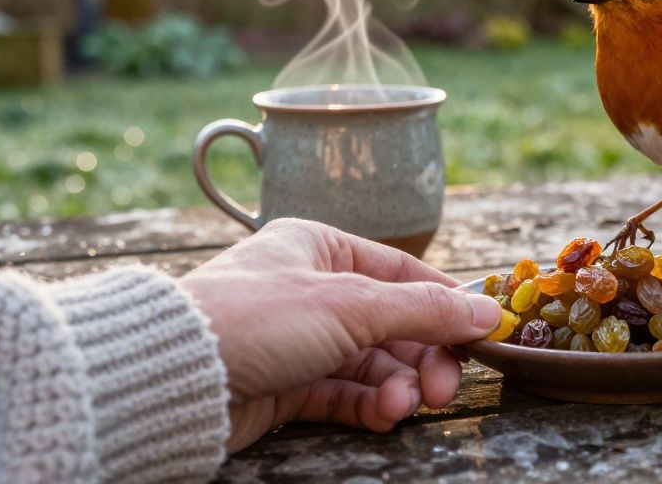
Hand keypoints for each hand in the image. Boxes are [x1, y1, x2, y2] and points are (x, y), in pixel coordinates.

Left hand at [179, 218, 501, 451]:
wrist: (174, 378)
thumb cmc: (254, 318)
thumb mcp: (352, 305)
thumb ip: (425, 310)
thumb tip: (488, 311)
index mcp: (319, 247)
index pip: (401, 272)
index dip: (443, 303)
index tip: (479, 333)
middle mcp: (309, 289)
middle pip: (392, 323)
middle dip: (423, 356)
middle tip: (445, 386)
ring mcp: (297, 340)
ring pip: (371, 363)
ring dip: (397, 386)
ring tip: (403, 405)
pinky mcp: (284, 385)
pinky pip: (343, 393)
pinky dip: (369, 405)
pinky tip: (384, 415)